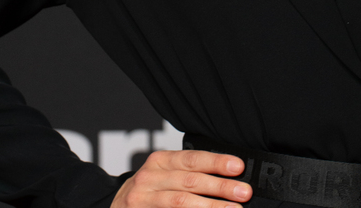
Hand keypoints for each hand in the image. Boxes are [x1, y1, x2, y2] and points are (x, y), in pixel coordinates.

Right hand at [110, 149, 252, 207]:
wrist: (117, 207)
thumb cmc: (149, 189)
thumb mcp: (165, 173)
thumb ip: (189, 172)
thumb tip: (227, 175)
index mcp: (160, 160)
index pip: (192, 158)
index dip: (216, 162)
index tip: (238, 167)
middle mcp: (150, 178)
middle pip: (190, 181)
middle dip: (220, 187)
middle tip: (243, 192)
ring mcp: (143, 199)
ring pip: (181, 202)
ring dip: (210, 207)